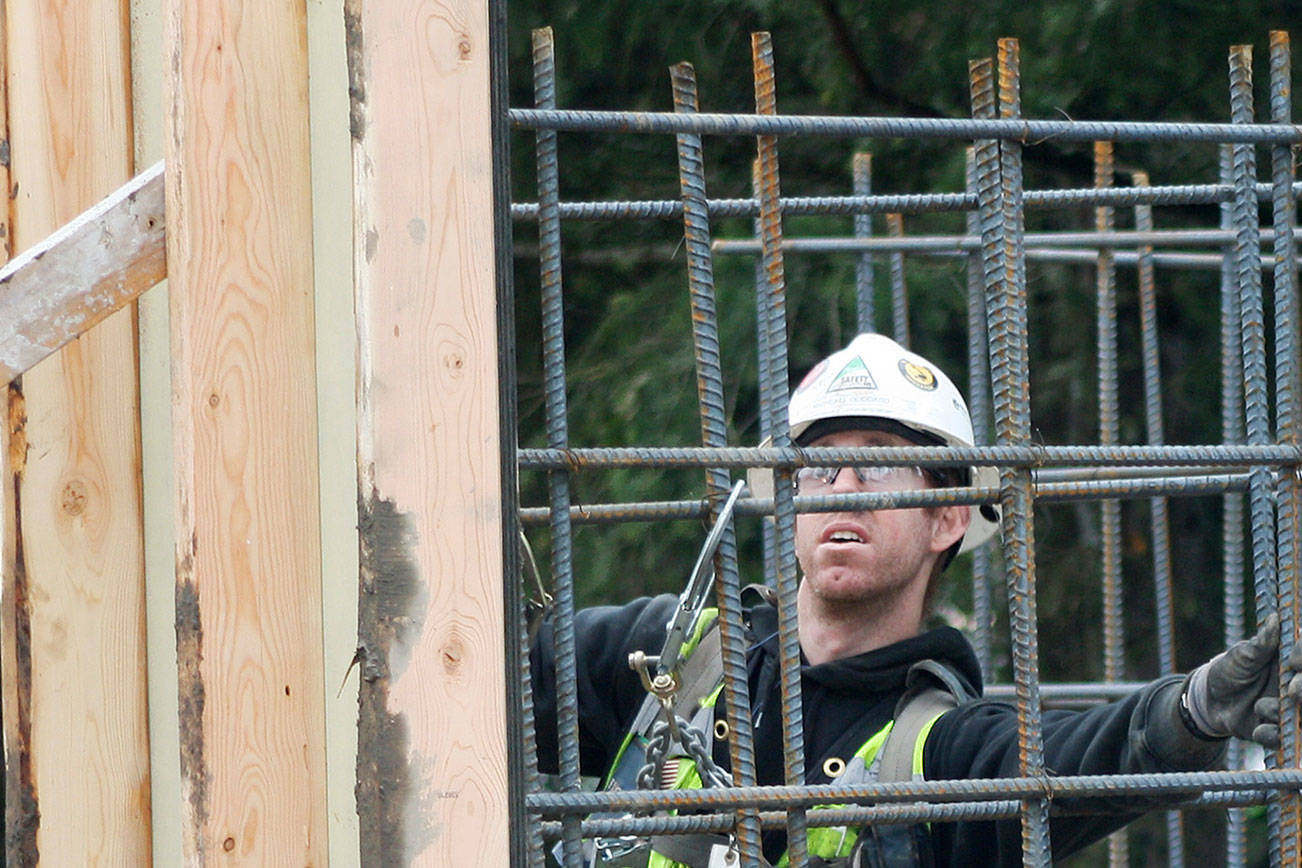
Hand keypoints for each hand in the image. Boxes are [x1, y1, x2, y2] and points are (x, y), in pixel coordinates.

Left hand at [1184, 613, 1301, 748]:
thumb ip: (1261, 643)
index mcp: (1292, 662)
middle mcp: (1297, 685)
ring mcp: (1292, 709)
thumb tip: (1275, 618)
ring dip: (1286, 713)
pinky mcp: (1282, 730)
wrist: (1211, 700)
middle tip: (1290, 691)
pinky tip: (1258, 728)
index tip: (1291, 663)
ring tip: (1261, 708)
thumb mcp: (1242, 655)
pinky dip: (1273, 734)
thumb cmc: (1230, 669)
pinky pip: (1286, 737)